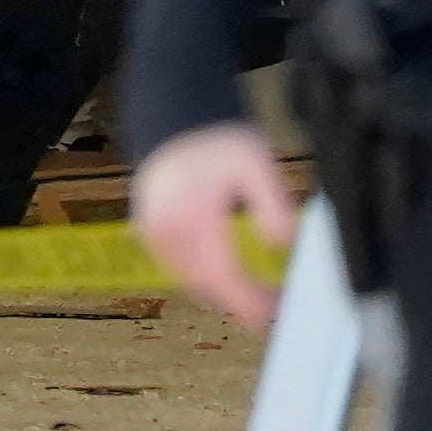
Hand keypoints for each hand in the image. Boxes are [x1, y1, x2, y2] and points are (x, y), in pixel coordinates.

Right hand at [132, 122, 298, 327]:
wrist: (174, 122)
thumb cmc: (216, 141)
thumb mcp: (256, 162)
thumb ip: (273, 203)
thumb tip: (282, 242)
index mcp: (193, 214)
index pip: (222, 275)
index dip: (250, 301)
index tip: (277, 308)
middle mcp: (167, 230)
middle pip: (207, 286)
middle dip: (242, 302)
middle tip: (275, 303)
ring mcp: (154, 235)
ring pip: (192, 283)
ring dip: (223, 293)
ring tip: (257, 294)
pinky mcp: (149, 235)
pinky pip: (179, 270)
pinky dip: (204, 279)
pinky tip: (227, 276)